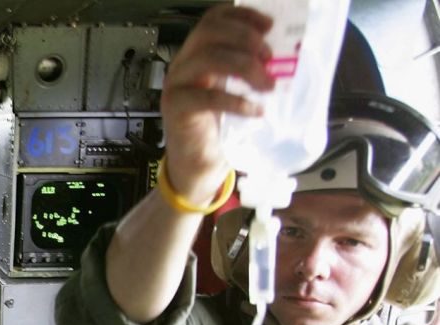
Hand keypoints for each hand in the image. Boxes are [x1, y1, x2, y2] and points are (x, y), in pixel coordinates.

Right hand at [160, 4, 274, 198]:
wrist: (198, 166)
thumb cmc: (220, 129)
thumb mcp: (238, 91)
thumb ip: (251, 70)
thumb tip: (289, 55)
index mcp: (198, 54)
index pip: (214, 18)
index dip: (242, 15)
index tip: (270, 26)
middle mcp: (184, 64)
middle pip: (209, 30)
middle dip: (245, 38)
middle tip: (270, 57)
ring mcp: (176, 84)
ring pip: (208, 58)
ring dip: (245, 67)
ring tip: (268, 85)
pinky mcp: (176, 108)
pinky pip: (207, 97)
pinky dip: (236, 102)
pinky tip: (255, 112)